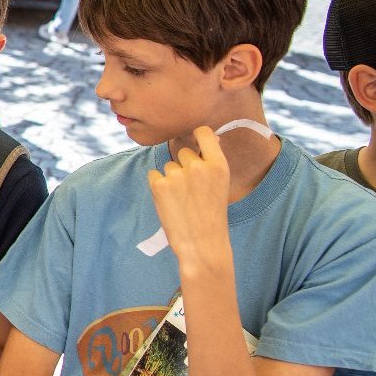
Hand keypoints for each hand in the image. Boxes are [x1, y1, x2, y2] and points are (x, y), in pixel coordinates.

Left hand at [147, 126, 230, 263]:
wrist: (202, 242)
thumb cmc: (212, 214)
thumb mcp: (221, 184)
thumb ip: (212, 162)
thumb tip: (208, 136)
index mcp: (218, 165)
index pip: (203, 132)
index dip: (196, 136)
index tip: (194, 143)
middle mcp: (198, 166)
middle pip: (183, 151)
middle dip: (183, 165)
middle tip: (190, 188)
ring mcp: (177, 175)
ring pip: (168, 165)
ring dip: (171, 177)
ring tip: (182, 199)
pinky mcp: (159, 185)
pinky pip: (153, 174)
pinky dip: (158, 185)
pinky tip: (169, 201)